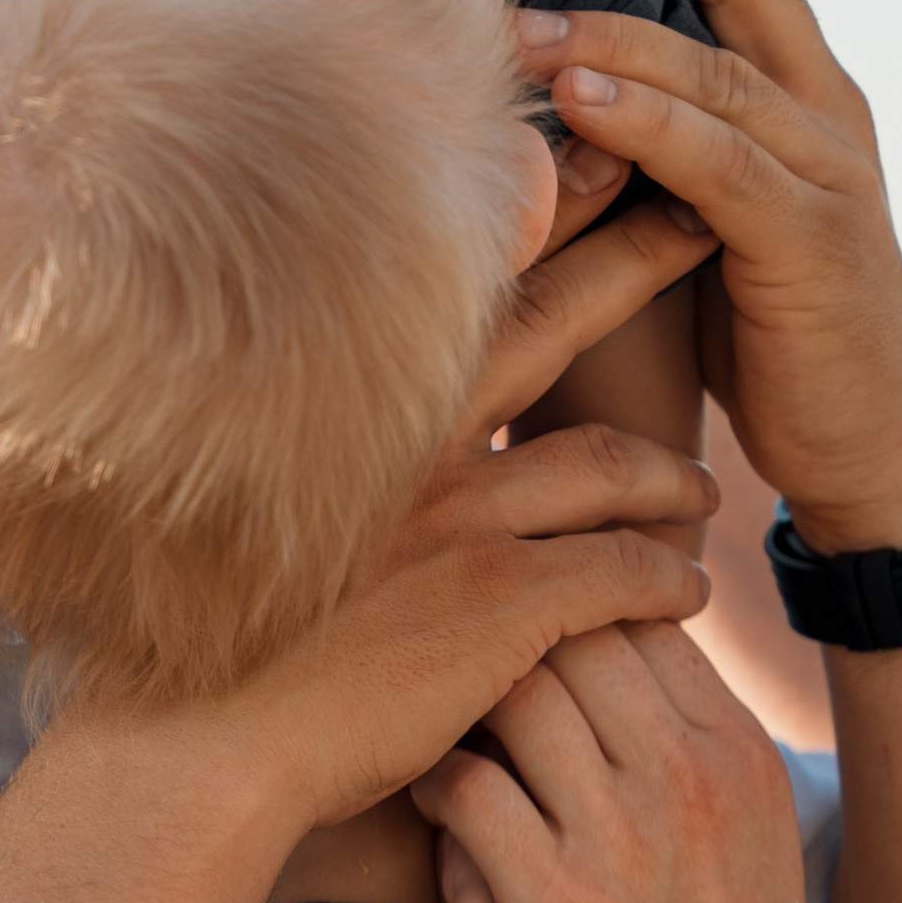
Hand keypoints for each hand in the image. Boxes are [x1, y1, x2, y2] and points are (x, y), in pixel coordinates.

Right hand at [122, 228, 723, 849]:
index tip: (585, 158)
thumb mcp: (255, 509)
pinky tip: (688, 594)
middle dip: (636, 260)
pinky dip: (667, 576)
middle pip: (554, 320)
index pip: (457, 283)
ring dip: (670, 474)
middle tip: (701, 222)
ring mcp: (458, 515)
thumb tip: (351, 421)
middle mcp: (407, 437)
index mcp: (352, 404)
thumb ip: (323, 452)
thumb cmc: (214, 644)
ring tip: (704, 495)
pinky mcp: (499, 601)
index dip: (531, 212)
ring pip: (609, 463)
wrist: (197, 744)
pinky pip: (621, 568)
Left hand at [413, 624, 831, 902]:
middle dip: (513, 634)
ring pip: (515, 695)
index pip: (650, 622)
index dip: (582, 607)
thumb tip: (648, 687)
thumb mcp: (760, 845)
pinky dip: (436, 782)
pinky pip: (469, 791)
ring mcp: (623, 834)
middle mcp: (689, 775)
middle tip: (464, 651)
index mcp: (741, 755)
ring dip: (464, 699)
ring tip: (437, 715)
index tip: (534, 622)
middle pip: (579, 635)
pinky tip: (426, 796)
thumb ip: (706, 760)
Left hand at [515, 0, 901, 555]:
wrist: (869, 450)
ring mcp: (826, 171)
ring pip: (716, 69)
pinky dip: (646, 122)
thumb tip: (554, 92)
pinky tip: (577, 97)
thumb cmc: (770, 338)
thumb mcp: (712, 221)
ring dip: (613, 35)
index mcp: (804, 94)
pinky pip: (717, 161)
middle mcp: (825, 111)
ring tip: (519, 15)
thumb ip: (666, 148)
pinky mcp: (809, 241)